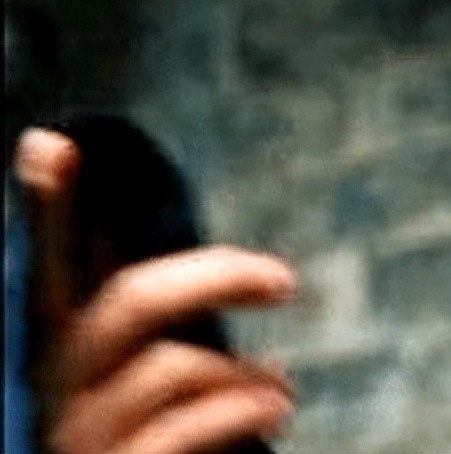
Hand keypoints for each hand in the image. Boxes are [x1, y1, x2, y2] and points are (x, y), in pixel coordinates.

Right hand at [14, 128, 298, 453]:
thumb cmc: (158, 442)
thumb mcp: (162, 376)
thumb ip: (182, 325)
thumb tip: (267, 279)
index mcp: (65, 346)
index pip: (49, 265)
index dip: (47, 209)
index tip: (51, 143)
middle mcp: (56, 385)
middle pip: (132, 301)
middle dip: (217, 278)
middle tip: (285, 281)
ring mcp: (78, 435)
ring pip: (172, 368)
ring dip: (242, 373)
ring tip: (280, 390)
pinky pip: (188, 427)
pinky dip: (244, 410)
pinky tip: (276, 407)